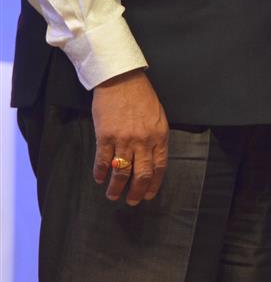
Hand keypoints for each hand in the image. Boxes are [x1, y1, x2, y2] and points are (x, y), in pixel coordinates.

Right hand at [91, 69, 168, 205]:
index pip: (159, 167)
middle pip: (142, 174)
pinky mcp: (105, 136)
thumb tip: (152, 157)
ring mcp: (124, 139)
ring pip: (121, 172)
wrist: (122, 80)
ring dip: (116, 187)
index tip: (148, 195)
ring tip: (112, 195)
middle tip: (131, 202)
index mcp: (159, 136)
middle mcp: (143, 141)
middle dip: (136, 192)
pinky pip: (103, 161)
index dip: (154, 184)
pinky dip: (100, 173)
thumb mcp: (158, 116)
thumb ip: (156, 137)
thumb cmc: (142, 97)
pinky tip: (99, 179)